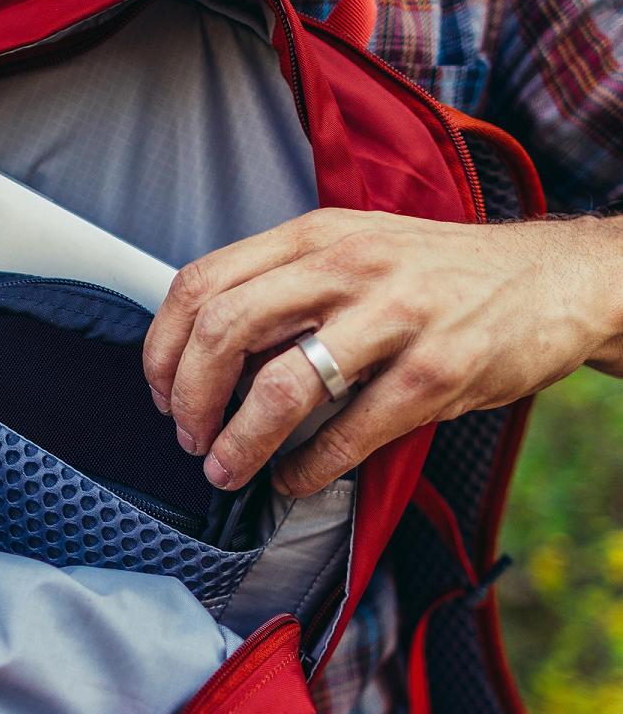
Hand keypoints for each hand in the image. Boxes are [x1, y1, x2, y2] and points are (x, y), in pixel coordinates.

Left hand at [143, 209, 622, 496]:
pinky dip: (307, 468)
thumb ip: (281, 288)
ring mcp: (396, 315)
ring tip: (227, 469)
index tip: (161, 393)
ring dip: (239, 442)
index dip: (163, 350)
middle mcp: (347, 264)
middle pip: (224, 330)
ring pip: (282, 385)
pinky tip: (295, 478)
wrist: (552, 279)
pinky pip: (349, 432)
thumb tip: (205, 356)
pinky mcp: (439, 369)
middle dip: (189, 398)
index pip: (201, 285)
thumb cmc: (436, 275)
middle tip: (189, 437)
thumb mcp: (351, 251)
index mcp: (313, 236)